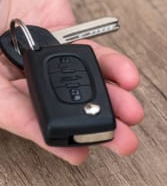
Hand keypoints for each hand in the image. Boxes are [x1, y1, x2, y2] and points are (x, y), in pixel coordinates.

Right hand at [0, 0, 143, 164]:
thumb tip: (7, 93)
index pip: (15, 113)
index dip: (45, 135)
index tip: (77, 154)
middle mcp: (13, 70)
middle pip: (55, 104)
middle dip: (93, 123)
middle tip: (123, 141)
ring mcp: (41, 51)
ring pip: (80, 81)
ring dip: (111, 98)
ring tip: (134, 113)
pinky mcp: (63, 31)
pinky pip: (91, 50)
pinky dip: (112, 65)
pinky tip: (128, 76)